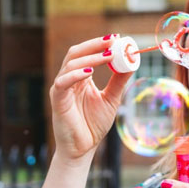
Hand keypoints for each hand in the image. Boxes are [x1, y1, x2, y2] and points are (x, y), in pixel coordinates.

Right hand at [49, 34, 132, 160]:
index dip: (99, 44)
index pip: (87, 53)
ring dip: (90, 57)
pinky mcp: (57, 100)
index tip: (117, 38)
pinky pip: (63, 82)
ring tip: (108, 56)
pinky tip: (90, 72)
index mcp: (80, 77)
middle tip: (112, 41)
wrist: (82, 149)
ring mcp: (61, 89)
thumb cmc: (93, 125)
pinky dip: (75, 74)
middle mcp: (69, 79)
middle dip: (94, 45)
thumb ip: (118, 81)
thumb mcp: (111, 98)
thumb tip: (131, 62)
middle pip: (76, 53)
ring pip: (70, 64)